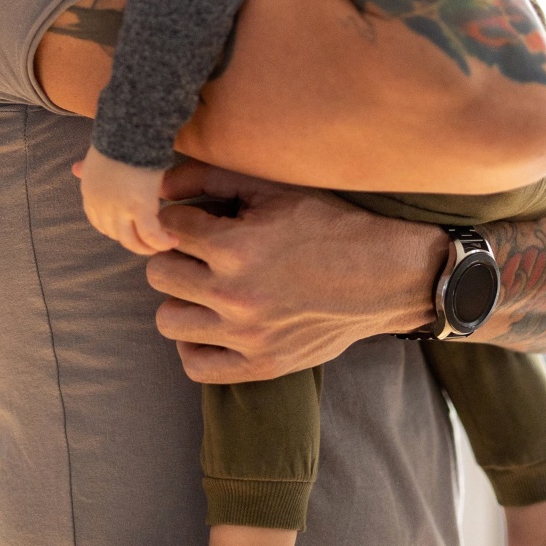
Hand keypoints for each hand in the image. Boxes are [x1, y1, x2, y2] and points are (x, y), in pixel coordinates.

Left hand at [76, 147, 176, 255]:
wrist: (129, 131)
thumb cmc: (117, 139)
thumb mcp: (96, 157)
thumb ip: (87, 168)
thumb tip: (75, 169)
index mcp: (90, 194)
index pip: (100, 223)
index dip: (116, 230)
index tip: (131, 229)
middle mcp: (101, 206)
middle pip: (116, 235)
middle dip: (134, 240)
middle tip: (151, 239)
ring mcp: (119, 209)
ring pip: (132, 241)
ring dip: (148, 247)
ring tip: (164, 244)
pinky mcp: (139, 208)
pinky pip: (151, 235)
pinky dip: (162, 241)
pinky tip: (172, 240)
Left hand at [145, 160, 447, 382]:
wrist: (385, 276)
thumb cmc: (330, 227)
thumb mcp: (274, 191)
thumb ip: (212, 180)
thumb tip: (162, 183)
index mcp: (236, 247)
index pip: (169, 229)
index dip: (183, 219)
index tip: (202, 221)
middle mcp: (235, 294)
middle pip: (160, 274)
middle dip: (176, 256)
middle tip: (201, 253)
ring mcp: (247, 335)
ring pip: (168, 319)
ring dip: (182, 299)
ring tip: (206, 288)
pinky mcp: (261, 365)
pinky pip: (195, 365)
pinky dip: (195, 345)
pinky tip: (212, 324)